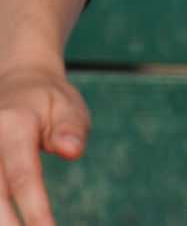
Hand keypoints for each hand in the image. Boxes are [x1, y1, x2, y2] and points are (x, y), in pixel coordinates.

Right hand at [0, 61, 88, 225]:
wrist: (15, 82)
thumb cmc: (48, 101)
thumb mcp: (67, 105)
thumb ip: (71, 129)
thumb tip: (72, 151)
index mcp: (13, 126)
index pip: (23, 176)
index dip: (34, 209)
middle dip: (8, 224)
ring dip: (2, 218)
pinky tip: (11, 220)